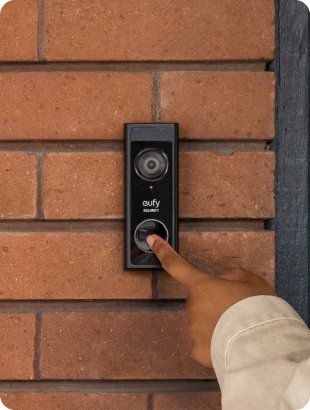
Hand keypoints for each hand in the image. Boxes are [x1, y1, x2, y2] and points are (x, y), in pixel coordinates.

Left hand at [146, 234, 277, 369]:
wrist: (260, 342)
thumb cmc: (256, 308)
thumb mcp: (252, 282)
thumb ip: (235, 276)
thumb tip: (225, 281)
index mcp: (201, 285)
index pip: (176, 264)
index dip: (162, 251)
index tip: (151, 240)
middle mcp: (192, 306)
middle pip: (199, 301)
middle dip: (213, 304)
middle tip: (235, 311)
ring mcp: (193, 329)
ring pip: (203, 323)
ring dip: (216, 325)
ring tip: (238, 329)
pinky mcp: (197, 351)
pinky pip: (205, 344)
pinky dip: (216, 344)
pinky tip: (231, 344)